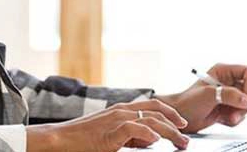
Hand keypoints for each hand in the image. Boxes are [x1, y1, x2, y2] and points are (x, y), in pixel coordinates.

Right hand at [26, 99, 189, 151]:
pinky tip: (156, 140)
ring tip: (180, 141)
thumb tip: (150, 140)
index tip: (182, 123)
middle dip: (175, 123)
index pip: (152, 105)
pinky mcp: (109, 132)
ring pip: (150, 119)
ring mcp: (115, 119)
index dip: (170, 112)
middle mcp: (121, 111)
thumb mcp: (111, 135)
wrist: (60, 139)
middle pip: (156, 111)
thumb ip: (130, 135)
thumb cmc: (83, 139)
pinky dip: (147, 133)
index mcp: (122, 110)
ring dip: (169, 131)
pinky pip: (132, 129)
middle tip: (186, 137)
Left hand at [155, 63, 246, 133]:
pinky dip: (233, 120)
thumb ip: (230, 95)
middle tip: (236, 112)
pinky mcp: (227, 108)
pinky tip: (222, 120)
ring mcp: (228, 96)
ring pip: (246, 104)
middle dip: (244, 104)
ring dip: (238, 113)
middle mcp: (227, 82)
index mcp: (223, 71)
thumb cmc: (189, 102)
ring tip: (227, 117)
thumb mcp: (209, 95)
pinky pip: (240, 114)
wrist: (180, 118)